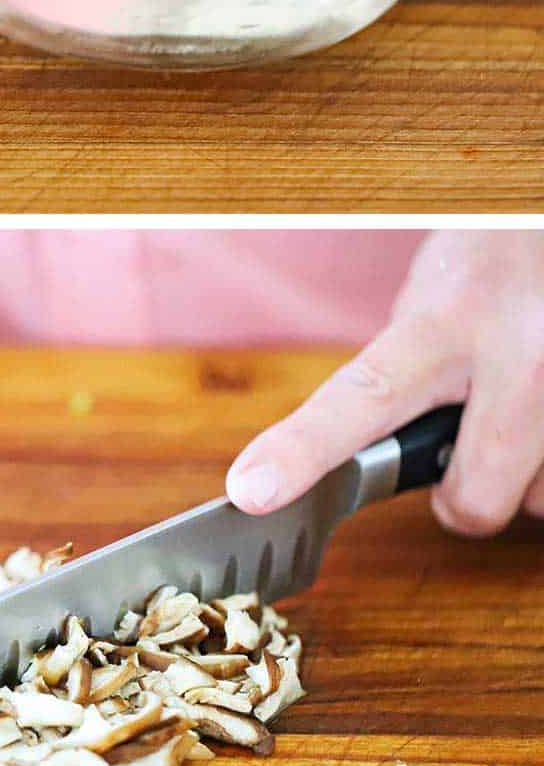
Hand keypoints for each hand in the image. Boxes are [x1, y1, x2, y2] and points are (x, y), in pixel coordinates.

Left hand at [226, 231, 543, 536]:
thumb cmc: (490, 266)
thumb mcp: (430, 303)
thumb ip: (401, 374)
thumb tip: (357, 449)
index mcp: (446, 321)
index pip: (363, 396)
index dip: (303, 450)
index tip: (251, 490)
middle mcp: (517, 352)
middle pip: (473, 496)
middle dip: (463, 495)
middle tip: (463, 446)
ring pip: (539, 500)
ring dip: (527, 475)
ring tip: (524, 405)